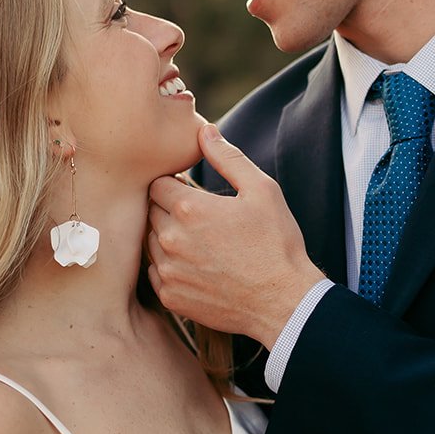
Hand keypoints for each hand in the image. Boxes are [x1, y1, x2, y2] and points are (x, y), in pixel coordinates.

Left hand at [147, 125, 322, 346]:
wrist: (284, 302)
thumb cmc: (277, 244)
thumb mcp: (262, 190)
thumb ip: (228, 158)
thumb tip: (205, 131)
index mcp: (188, 208)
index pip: (157, 184)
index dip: (174, 185)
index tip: (192, 193)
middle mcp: (171, 239)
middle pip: (151, 212)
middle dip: (169, 210)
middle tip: (200, 219)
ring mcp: (168, 271)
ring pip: (150, 243)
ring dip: (166, 238)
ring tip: (200, 243)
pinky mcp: (170, 297)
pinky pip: (155, 273)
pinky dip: (169, 267)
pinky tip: (196, 266)